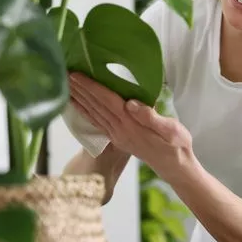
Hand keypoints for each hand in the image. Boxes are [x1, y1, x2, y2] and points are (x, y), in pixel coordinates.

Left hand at [68, 72, 193, 176]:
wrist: (175, 166)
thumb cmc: (177, 145)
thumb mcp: (171, 130)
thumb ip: (151, 117)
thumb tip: (131, 103)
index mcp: (132, 124)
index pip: (108, 101)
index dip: (92, 87)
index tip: (78, 75)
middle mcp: (120, 130)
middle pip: (96, 106)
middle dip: (81, 90)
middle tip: (65, 74)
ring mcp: (117, 136)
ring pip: (94, 114)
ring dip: (80, 99)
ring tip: (67, 86)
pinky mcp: (118, 138)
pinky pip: (97, 123)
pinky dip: (85, 112)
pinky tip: (79, 106)